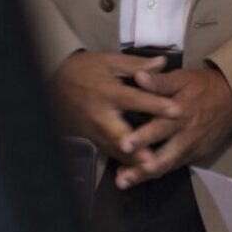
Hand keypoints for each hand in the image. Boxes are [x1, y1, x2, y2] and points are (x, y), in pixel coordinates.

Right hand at [51, 51, 179, 167]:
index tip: (177, 111)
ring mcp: (91, 129)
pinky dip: (121, 161)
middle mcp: (99, 114)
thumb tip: (162, 63)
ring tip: (150, 169)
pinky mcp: (87, 137)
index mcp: (107, 92)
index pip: (135, 100)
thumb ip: (137, 65)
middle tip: (154, 161)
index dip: (156, 105)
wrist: (53, 79)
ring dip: (130, 160)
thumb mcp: (110, 61)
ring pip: (113, 148)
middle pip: (120, 134)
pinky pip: (106, 151)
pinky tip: (135, 170)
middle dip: (137, 149)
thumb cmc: (86, 69)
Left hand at [113, 66, 231, 187]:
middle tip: (122, 178)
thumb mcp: (183, 78)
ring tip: (124, 182)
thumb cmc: (204, 86)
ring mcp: (193, 148)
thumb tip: (137, 77)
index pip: (160, 127)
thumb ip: (160, 82)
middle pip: (163, 156)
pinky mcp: (197, 155)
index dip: (143, 137)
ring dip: (145, 175)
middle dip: (142, 168)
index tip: (124, 144)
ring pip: (168, 166)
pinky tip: (140, 176)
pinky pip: (175, 165)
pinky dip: (158, 171)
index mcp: (181, 113)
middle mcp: (187, 135)